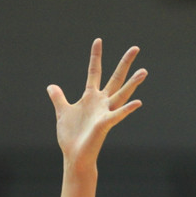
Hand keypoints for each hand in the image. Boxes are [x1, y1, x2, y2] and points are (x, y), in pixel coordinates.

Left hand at [47, 38, 145, 169]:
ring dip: (132, 83)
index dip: (96, 56)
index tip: (98, 40)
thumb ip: (59, 98)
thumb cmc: (71, 137)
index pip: (95, 72)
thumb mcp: (62, 112)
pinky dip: (127, 109)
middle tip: (135, 48)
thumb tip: (51, 86)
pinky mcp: (105, 124)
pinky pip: (118, 115)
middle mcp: (101, 102)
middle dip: (124, 64)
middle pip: (115, 78)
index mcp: (90, 98)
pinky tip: (138, 103)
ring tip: (144, 71)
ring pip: (121, 94)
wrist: (74, 156)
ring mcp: (105, 113)